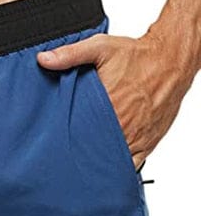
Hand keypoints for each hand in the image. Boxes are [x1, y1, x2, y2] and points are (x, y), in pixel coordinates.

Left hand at [37, 25, 190, 169]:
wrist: (172, 61)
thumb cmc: (138, 57)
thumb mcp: (101, 48)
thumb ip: (70, 55)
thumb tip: (44, 59)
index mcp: (108, 108)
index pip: (78, 135)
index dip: (65, 141)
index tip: (55, 142)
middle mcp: (123, 126)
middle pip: (92, 150)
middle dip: (79, 152)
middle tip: (65, 153)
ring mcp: (135, 138)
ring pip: (110, 161)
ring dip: (96, 161)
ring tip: (81, 161)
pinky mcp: (146, 144)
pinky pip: (130, 165)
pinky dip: (117, 167)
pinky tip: (104, 166)